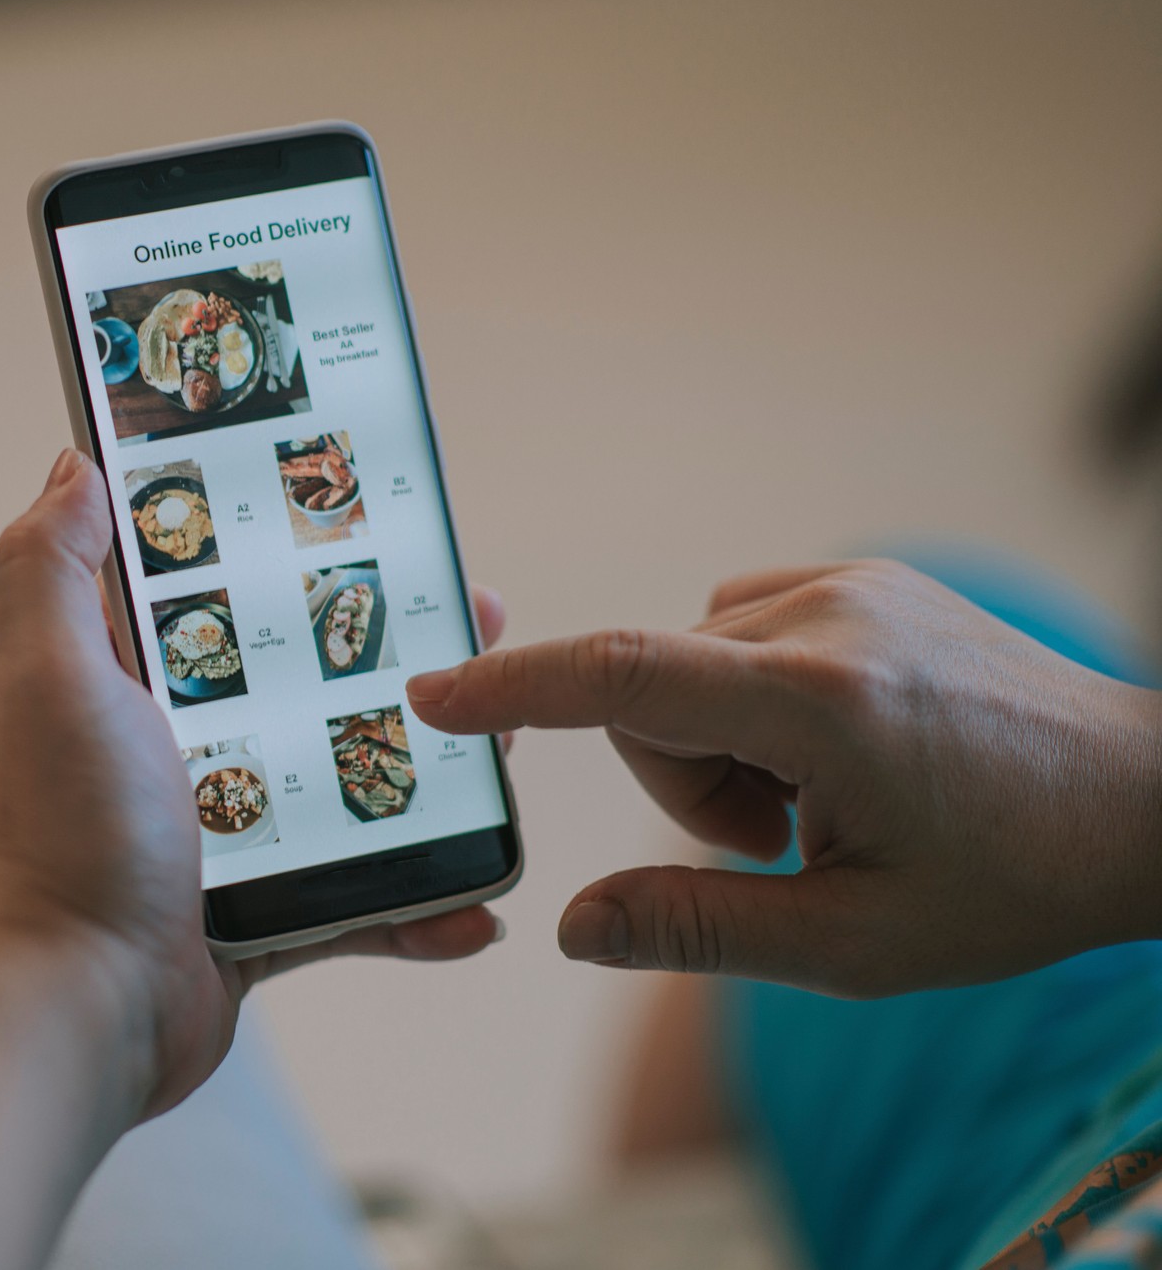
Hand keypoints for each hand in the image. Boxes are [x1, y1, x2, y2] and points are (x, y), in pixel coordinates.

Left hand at [0, 449, 502, 1120]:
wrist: (79, 1008)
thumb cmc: (63, 835)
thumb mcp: (48, 676)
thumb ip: (49, 564)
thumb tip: (77, 460)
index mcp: (131, 679)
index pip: (226, 587)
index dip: (297, 546)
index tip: (379, 518)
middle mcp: (180, 749)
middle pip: (311, 678)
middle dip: (397, 650)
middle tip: (476, 623)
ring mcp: (226, 834)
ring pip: (350, 782)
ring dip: (429, 768)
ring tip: (501, 750)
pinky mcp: (258, 913)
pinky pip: (358, 899)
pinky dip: (417, 903)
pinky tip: (474, 901)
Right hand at [407, 559, 1161, 997]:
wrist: (1141, 800)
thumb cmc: (1012, 882)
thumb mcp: (856, 945)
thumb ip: (700, 929)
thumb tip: (573, 928)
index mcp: (827, 705)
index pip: (626, 676)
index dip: (514, 688)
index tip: (431, 694)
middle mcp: (828, 616)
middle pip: (651, 693)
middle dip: (680, 780)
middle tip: (775, 841)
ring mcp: (848, 583)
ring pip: (687, 663)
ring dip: (718, 744)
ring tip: (818, 799)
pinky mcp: (859, 578)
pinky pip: (735, 630)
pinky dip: (748, 699)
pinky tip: (831, 746)